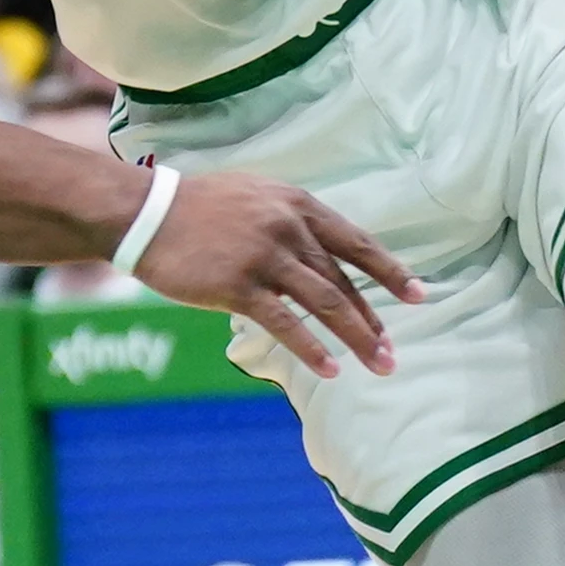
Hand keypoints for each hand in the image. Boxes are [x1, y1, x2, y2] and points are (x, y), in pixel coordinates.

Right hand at [131, 170, 422, 376]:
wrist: (146, 212)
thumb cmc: (198, 207)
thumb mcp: (255, 196)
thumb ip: (291, 220)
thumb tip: (324, 256)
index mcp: (295, 204)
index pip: (356, 242)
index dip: (390, 271)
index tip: (419, 295)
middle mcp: (287, 227)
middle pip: (343, 280)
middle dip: (374, 320)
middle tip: (392, 352)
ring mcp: (264, 256)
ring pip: (325, 303)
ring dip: (357, 338)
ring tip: (379, 365)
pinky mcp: (238, 285)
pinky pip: (285, 323)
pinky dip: (311, 348)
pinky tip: (330, 369)